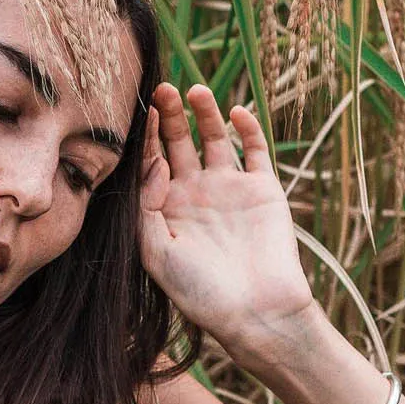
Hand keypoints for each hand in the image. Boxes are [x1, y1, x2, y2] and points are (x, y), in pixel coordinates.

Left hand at [138, 84, 316, 354]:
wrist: (254, 313)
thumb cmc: (199, 291)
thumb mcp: (155, 252)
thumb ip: (147, 206)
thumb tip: (156, 162)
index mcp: (166, 207)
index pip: (151, 161)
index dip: (146, 136)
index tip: (141, 111)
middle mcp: (196, 193)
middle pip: (178, 143)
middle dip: (169, 116)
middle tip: (162, 90)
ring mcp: (230, 188)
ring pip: (214, 139)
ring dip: (205, 114)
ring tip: (194, 91)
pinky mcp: (263, 190)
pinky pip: (254, 151)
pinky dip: (247, 130)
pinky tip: (235, 112)